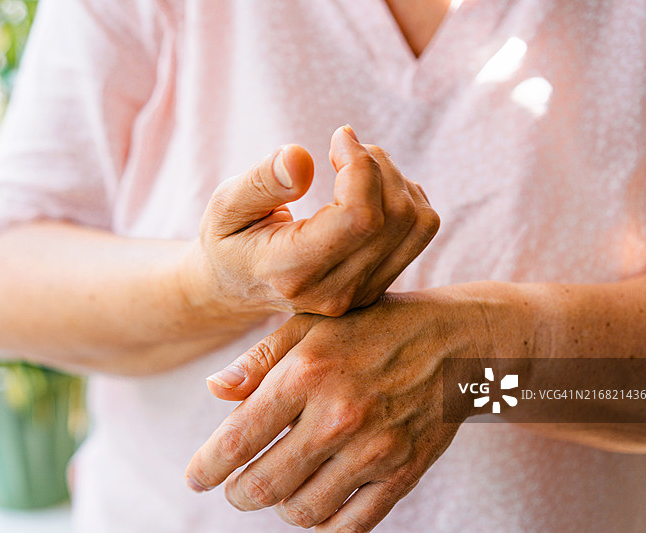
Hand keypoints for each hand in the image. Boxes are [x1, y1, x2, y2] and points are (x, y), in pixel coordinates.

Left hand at [186, 283, 537, 530]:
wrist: (456, 341)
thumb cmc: (372, 327)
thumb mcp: (311, 323)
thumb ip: (258, 359)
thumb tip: (213, 391)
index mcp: (306, 374)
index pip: (238, 439)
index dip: (207, 466)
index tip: (195, 476)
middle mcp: (337, 416)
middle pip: (263, 485)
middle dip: (237, 493)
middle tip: (234, 487)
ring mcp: (374, 450)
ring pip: (303, 512)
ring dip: (279, 508)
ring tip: (277, 490)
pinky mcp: (403, 474)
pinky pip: (352, 525)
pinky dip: (323, 525)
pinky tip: (315, 504)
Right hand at [193, 125, 438, 317]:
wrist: (236, 287)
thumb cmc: (229, 240)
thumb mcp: (226, 206)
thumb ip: (259, 182)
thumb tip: (301, 157)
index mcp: (292, 272)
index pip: (360, 217)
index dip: (360, 166)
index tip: (339, 137)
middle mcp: (334, 291)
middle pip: (395, 216)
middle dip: (377, 164)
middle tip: (345, 145)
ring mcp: (361, 294)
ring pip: (417, 224)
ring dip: (396, 178)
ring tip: (357, 166)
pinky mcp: (377, 286)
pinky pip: (419, 233)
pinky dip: (407, 197)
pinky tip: (370, 189)